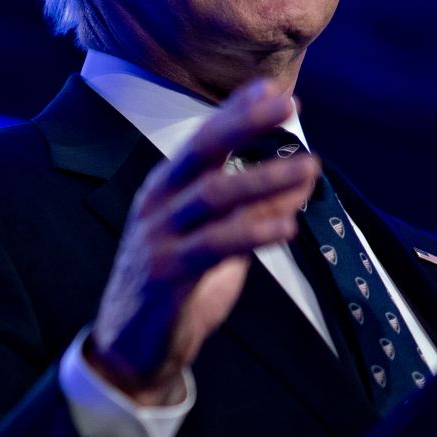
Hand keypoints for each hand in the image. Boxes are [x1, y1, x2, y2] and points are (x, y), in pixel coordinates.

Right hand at [85, 79, 319, 405]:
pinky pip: (212, 246)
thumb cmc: (174, 287)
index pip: (203, 141)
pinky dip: (251, 232)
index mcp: (166, 190)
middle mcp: (158, 204)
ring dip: (263, 179)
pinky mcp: (166, 274)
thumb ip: (254, 210)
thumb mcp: (217, 241)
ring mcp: (159, 237)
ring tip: (307, 168)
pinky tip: (286, 226)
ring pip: (212, 196)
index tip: (274, 88)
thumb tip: (302, 176)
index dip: (237, 112)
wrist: (130, 349)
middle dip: (243, 124)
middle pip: (201, 153)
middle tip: (286, 104)